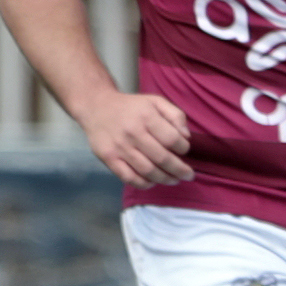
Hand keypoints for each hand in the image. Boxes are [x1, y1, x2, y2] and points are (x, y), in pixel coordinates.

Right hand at [77, 91, 191, 186]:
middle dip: (179, 170)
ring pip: (147, 171)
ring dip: (165, 179)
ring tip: (174, 180)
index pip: (172, 139)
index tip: (185, 150)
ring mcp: (119, 147)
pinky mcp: (108, 158)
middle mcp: (133, 133)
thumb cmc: (132, 106)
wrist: (97, 107)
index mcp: (147, 117)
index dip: (183, 148)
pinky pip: (128, 177)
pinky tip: (153, 182)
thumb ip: (176, 116)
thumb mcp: (156, 101)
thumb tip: (186, 137)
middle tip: (188, 175)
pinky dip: (144, 184)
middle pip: (162, 158)